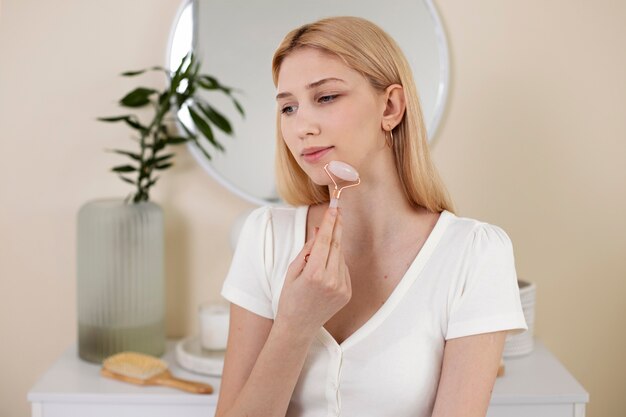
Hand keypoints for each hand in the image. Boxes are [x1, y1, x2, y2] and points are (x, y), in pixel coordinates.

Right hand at [275, 207, 351, 335]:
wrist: (298, 327)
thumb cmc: (290, 298)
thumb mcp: (293, 270)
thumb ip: (308, 249)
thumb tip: (319, 230)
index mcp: (315, 274)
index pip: (325, 241)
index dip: (330, 223)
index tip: (334, 208)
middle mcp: (332, 280)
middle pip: (337, 245)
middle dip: (337, 227)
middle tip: (338, 211)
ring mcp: (342, 288)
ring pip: (340, 257)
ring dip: (333, 248)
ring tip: (319, 254)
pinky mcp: (347, 293)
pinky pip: (343, 269)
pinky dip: (336, 263)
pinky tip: (324, 270)